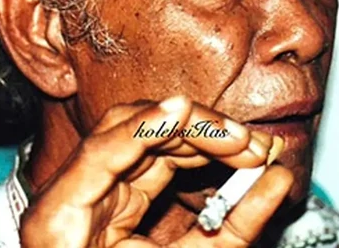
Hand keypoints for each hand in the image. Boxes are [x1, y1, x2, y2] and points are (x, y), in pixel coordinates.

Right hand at [20, 95, 292, 247]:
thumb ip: (237, 223)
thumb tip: (280, 177)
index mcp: (117, 203)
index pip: (166, 149)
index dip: (215, 140)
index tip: (261, 151)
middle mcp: (92, 192)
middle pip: (146, 130)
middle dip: (205, 128)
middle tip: (254, 145)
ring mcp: (72, 197)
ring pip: (124, 125)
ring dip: (185, 122)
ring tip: (234, 138)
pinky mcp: (58, 209)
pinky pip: (100, 154)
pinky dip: (142, 128)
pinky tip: (178, 114)